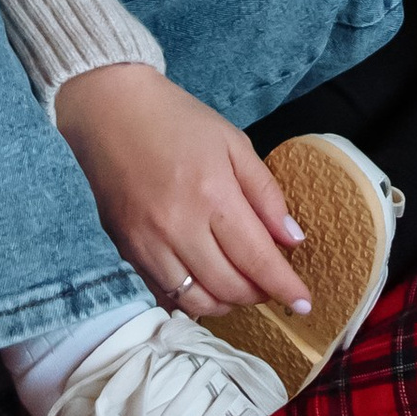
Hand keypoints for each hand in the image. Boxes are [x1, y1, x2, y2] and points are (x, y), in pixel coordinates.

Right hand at [54, 63, 309, 319]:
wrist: (112, 112)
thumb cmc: (178, 121)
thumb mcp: (234, 143)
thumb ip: (266, 194)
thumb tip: (293, 239)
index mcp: (213, 194)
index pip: (256, 258)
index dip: (283, 286)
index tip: (304, 304)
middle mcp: (179, 226)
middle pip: (228, 286)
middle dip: (258, 294)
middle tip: (271, 285)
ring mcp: (148, 244)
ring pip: (196, 301)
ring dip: (226, 303)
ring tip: (241, 287)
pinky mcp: (127, 252)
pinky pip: (165, 294)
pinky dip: (191, 300)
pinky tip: (206, 286)